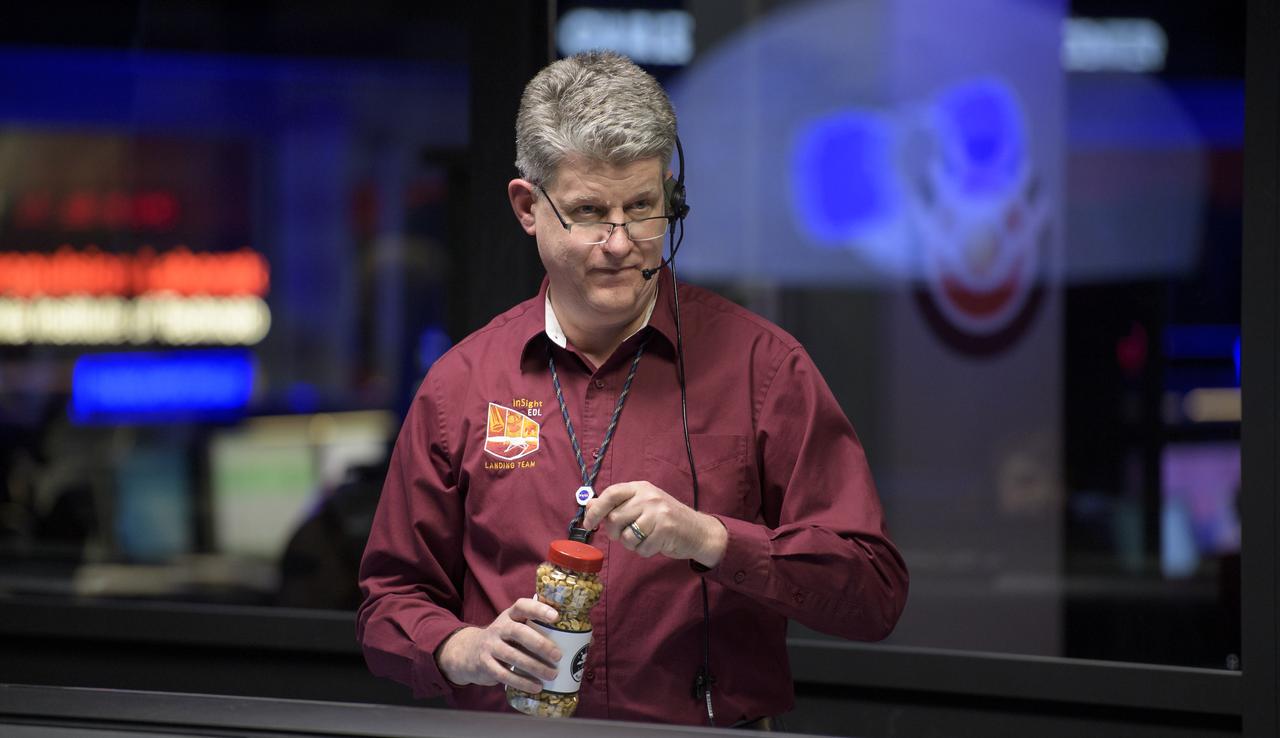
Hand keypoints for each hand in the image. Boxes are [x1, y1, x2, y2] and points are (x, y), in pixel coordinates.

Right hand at [435, 598, 561, 692]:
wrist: (469, 652)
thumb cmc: (504, 640)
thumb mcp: (515, 628)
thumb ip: (538, 630)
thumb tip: (583, 640)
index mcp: (510, 615)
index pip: (522, 606)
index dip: (539, 609)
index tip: (556, 617)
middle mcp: (499, 627)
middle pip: (519, 632)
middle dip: (540, 644)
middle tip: (558, 656)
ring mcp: (490, 646)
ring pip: (513, 656)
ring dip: (535, 667)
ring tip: (552, 675)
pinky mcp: (485, 665)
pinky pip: (504, 675)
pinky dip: (522, 682)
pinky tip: (536, 687)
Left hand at [582, 480, 727, 567]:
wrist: (698, 530)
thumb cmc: (665, 519)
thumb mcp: (641, 505)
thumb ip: (617, 504)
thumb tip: (589, 505)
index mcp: (640, 488)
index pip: (611, 493)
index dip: (596, 509)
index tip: (589, 523)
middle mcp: (649, 497)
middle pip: (615, 518)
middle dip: (616, 532)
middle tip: (627, 533)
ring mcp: (658, 513)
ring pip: (626, 536)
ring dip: (631, 544)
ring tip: (644, 538)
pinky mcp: (665, 531)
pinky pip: (641, 548)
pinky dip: (645, 551)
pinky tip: (655, 543)